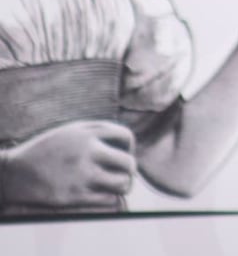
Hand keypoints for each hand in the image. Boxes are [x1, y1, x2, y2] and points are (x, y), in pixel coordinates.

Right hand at [2, 120, 135, 207]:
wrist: (14, 173)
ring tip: (115, 185)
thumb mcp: (71, 131)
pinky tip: (101, 194)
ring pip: (123, 183)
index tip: (121, 153)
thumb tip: (127, 142)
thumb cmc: (47, 151)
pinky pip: (109, 200)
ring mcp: (81, 175)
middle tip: (121, 173)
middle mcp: (86, 152)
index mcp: (86, 133)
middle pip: (129, 162)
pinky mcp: (74, 196)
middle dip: (129, 169)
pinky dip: (110, 198)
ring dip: (123, 185)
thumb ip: (98, 131)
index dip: (129, 146)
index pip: (126, 136)